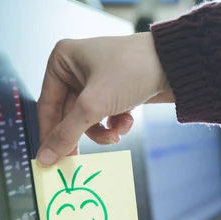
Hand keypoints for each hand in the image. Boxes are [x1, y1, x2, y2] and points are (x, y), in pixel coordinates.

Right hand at [36, 32, 172, 166]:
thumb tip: (45, 157)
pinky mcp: (116, 90)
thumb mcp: (94, 105)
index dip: (50, 134)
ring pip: (89, 118)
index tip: (51, 159)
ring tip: (116, 134)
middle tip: (81, 158)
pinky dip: (116, 123)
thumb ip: (67, 134)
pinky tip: (128, 121)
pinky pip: (107, 115)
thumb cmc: (132, 69)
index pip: (47, 105)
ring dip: (102, 131)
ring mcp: (98, 80)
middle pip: (69, 115)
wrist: (175, 66)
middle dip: (83, 133)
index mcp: (63, 60)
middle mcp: (78, 68)